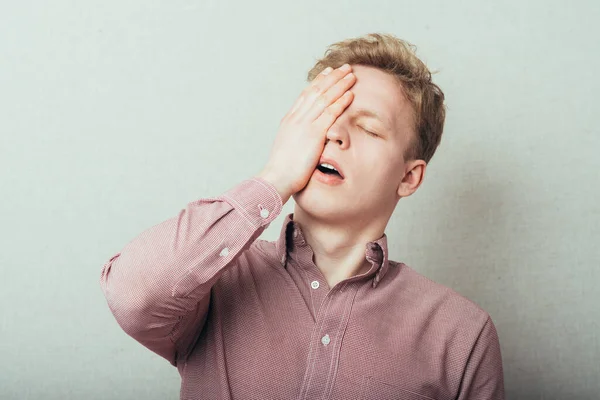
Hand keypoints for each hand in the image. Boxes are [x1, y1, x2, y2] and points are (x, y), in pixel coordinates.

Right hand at [257, 63, 355, 202]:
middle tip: (344, 68)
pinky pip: (330, 113)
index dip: (319, 82)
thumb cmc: (282, 169)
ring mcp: (305, 124)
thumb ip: (296, 138)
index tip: (328, 73)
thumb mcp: (288, 147)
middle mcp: (297, 118)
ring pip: (325, 98)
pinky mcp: (314, 134)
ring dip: (339, 85)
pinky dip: (341, 102)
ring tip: (351, 75)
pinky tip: (350, 94)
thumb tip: (303, 137)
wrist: (277, 177)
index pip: (306, 95)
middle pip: (317, 91)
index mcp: (290, 120)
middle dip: (332, 78)